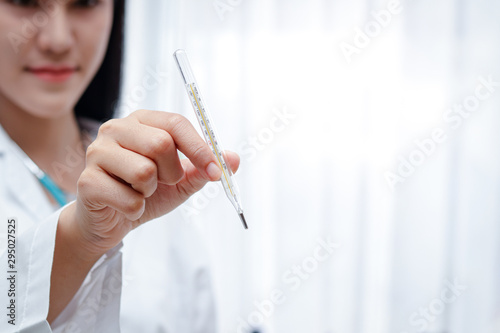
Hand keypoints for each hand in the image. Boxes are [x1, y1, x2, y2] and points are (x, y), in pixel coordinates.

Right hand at [61, 109, 239, 259]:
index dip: (199, 148)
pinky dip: (136, 210)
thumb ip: (204, 168)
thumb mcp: (180, 180)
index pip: (175, 123)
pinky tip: (125, 206)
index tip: (216, 171)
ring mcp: (96, 153)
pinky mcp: (86, 182)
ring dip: (151, 192)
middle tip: (164, 182)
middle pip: (160, 143)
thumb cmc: (143, 193)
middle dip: (172, 172)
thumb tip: (234, 159)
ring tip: (139, 192)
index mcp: (141, 121)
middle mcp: (115, 129)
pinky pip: (129, 199)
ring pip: (144, 172)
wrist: (110, 221)